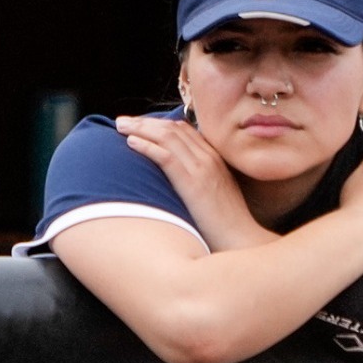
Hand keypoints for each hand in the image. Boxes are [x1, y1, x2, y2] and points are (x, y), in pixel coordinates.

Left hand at [110, 114, 255, 242]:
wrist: (242, 240)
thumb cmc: (227, 225)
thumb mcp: (216, 195)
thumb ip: (201, 180)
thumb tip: (177, 179)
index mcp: (216, 159)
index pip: (184, 130)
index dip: (158, 123)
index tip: (138, 125)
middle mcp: (210, 158)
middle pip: (173, 129)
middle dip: (145, 122)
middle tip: (122, 122)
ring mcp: (203, 169)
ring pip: (168, 137)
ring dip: (140, 129)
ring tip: (120, 127)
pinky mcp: (194, 183)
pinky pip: (166, 156)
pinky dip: (147, 146)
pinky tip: (131, 143)